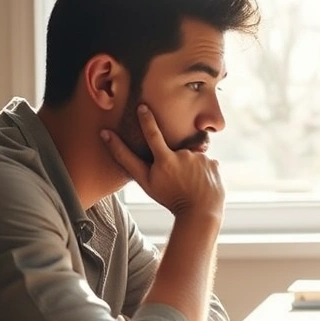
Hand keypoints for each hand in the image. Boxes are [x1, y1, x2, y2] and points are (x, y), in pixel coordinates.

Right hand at [101, 105, 224, 220]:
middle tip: (179, 183)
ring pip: (191, 157)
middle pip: (174, 153)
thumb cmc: (169, 198)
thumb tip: (105, 134)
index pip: (153, 134)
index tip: (143, 107)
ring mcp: (201, 158)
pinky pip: (204, 163)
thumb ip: (126, 158)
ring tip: (190, 185)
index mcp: (165, 160)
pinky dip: (202, 171)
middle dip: (175, 165)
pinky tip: (201, 184)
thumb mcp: (145, 182)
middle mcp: (184, 155)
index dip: (147, 120)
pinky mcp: (214, 163)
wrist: (199, 213)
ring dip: (189, 168)